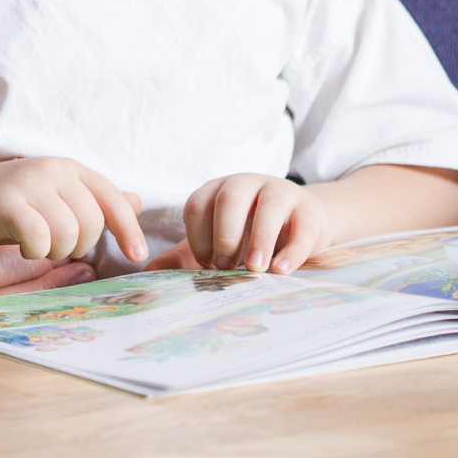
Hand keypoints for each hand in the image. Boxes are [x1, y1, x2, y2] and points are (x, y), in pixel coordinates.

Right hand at [0, 157, 145, 263]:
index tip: (138, 256)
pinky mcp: (5, 202)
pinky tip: (22, 245)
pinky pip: (39, 237)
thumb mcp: (53, 200)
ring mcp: (29, 182)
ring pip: (69, 232)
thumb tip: (136, 200)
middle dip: (79, 246)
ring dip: (54, 251)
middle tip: (54, 247)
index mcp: (69, 169)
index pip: (113, 198)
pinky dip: (34, 251)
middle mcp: (53, 170)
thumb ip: (91, 202)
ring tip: (35, 245)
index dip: (129, 229)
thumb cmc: (3, 206)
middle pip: (93, 221)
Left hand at [182, 174, 330, 274]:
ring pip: (269, 205)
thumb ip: (184, 257)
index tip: (204, 264)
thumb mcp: (215, 242)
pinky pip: (302, 226)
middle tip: (225, 266)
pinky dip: (291, 250)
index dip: (197, 236)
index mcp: (218, 189)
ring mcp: (281, 192)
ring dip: (259, 238)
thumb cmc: (248, 235)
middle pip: (230, 197)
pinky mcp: (309, 211)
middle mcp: (247, 184)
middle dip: (224, 234)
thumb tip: (148, 273)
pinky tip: (281, 270)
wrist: (298, 225)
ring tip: (255, 267)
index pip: (198, 204)